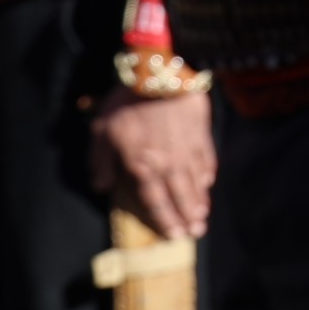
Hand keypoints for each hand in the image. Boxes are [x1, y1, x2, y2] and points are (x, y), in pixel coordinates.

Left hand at [91, 89, 215, 239]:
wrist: (161, 73)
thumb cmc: (127, 102)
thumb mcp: (102, 131)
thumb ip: (100, 163)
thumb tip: (100, 187)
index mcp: (144, 167)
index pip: (156, 202)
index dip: (165, 221)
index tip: (174, 236)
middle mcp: (169, 165)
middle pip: (181, 197)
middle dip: (188, 217)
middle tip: (196, 233)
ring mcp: (189, 150)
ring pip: (196, 182)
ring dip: (200, 201)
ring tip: (203, 216)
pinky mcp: (202, 134)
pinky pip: (207, 159)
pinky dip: (208, 173)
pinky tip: (208, 181)